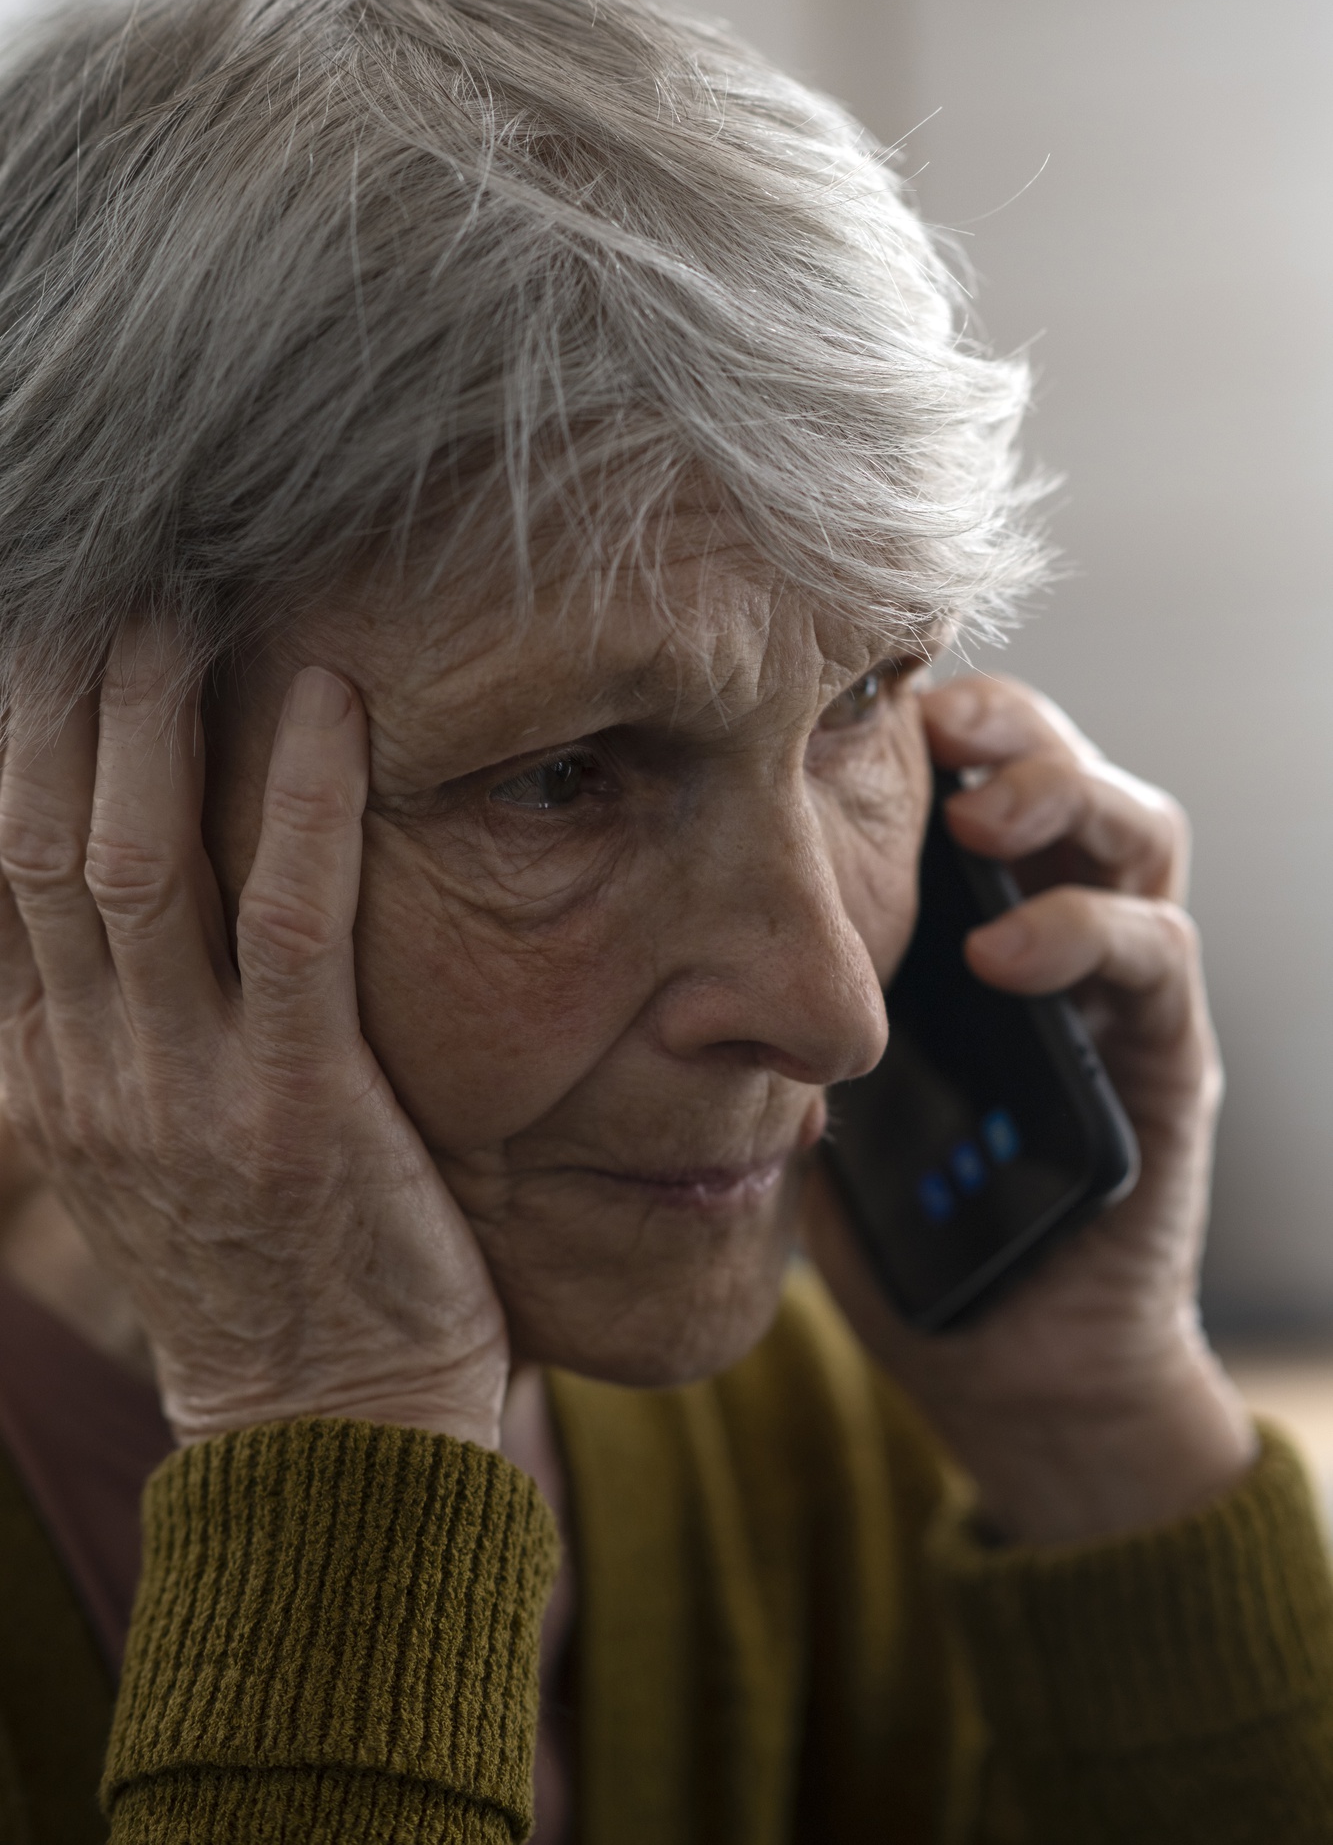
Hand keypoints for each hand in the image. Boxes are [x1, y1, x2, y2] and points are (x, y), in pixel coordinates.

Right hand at [0, 623, 507, 1447]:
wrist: (324, 1427)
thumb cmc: (262, 1265)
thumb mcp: (147, 1143)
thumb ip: (116, 1026)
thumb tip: (114, 906)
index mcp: (46, 1070)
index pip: (0, 868)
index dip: (14, 738)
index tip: (41, 630)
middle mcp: (87, 1067)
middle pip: (43, 840)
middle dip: (61, 696)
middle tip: (107, 570)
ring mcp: (182, 1088)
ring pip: (135, 862)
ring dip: (154, 719)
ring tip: (187, 601)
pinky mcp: (296, 1104)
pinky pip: (289, 921)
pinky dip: (302, 801)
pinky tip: (334, 703)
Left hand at [804, 674, 1255, 1542]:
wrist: (995, 1358)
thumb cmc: (896, 1218)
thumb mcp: (810, 1080)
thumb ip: (771, 1004)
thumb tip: (658, 940)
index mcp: (969, 918)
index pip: (970, 777)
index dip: (929, 721)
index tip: (854, 699)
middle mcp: (1057, 930)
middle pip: (1062, 773)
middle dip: (1011, 729)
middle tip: (941, 724)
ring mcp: (1119, 990)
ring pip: (1135, 834)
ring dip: (1063, 795)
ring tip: (980, 815)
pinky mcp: (1164, 1055)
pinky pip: (1157, 956)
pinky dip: (1085, 933)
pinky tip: (1004, 952)